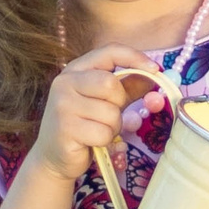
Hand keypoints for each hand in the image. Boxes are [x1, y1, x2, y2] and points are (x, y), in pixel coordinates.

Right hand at [27, 44, 152, 183]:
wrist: (54, 157)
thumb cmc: (83, 125)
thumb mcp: (105, 101)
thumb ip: (126, 87)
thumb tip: (152, 76)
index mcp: (76, 69)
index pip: (109, 51)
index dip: (134, 57)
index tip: (154, 69)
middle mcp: (65, 82)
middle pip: (111, 84)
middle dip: (119, 104)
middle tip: (108, 115)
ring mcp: (63, 105)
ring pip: (110, 113)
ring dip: (113, 127)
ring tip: (97, 130)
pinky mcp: (66, 128)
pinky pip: (103, 133)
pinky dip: (105, 141)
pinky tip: (90, 142)